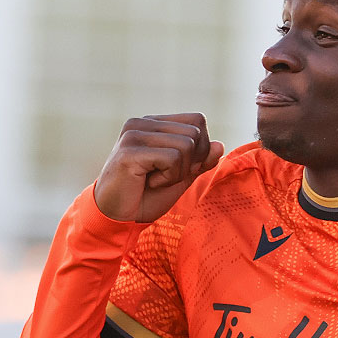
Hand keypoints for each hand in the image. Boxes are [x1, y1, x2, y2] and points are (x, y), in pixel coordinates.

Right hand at [94, 113, 224, 222]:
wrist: (117, 217)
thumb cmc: (146, 197)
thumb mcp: (181, 177)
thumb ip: (201, 161)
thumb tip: (219, 145)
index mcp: (153, 123)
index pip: (197, 120)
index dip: (200, 148)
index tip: (178, 168)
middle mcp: (142, 123)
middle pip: (196, 133)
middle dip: (190, 163)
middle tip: (164, 176)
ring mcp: (133, 134)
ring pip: (187, 146)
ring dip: (177, 173)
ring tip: (154, 179)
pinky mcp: (130, 151)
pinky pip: (173, 159)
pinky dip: (168, 178)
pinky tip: (147, 183)